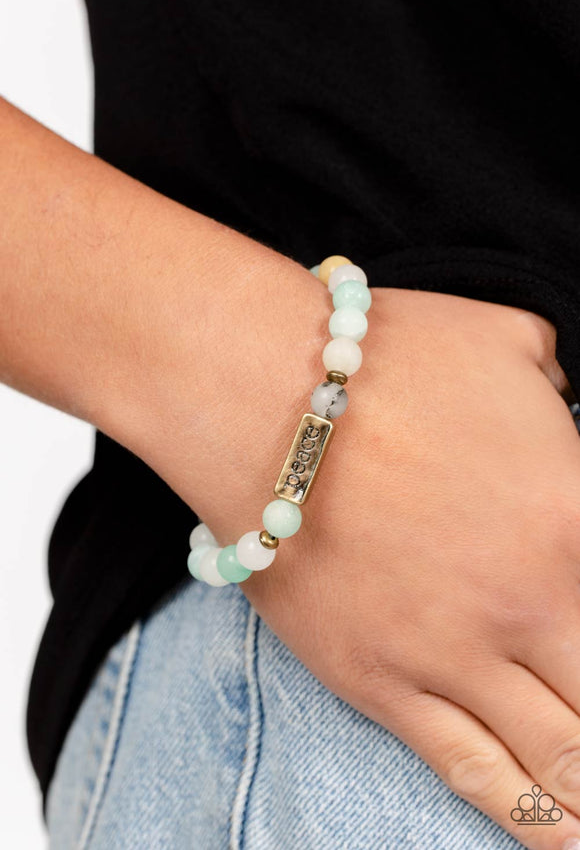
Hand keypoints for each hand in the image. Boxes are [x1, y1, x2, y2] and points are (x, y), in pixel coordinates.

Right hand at [225, 287, 579, 849]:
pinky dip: (526, 813)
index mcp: (574, 520)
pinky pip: (470, 769)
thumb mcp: (512, 344)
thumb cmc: (387, 359)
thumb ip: (563, 390)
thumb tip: (567, 406)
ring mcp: (451, 653)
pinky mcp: (378, 680)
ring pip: (558, 760)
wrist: (263, 397)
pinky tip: (558, 837)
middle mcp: (528, 605)